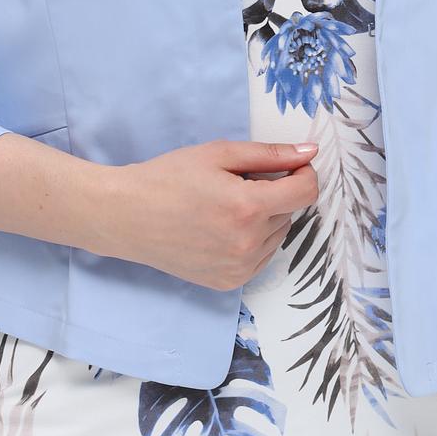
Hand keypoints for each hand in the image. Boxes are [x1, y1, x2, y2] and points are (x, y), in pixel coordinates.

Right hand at [104, 139, 319, 290]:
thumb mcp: (218, 154)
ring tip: (224, 207)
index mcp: (248, 208)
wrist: (126, 217)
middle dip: (273, 193)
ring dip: (264, 218)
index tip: (290, 166)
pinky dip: (251, 240)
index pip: (306, 192)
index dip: (303, 173)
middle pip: (289, 211)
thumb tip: (310, 153)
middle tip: (235, 184)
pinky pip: (261, 256)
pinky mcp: (229, 282)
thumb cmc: (168, 178)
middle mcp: (248, 243)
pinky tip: (220, 228)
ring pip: (277, 235)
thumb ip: (269, 153)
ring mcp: (239, 268)